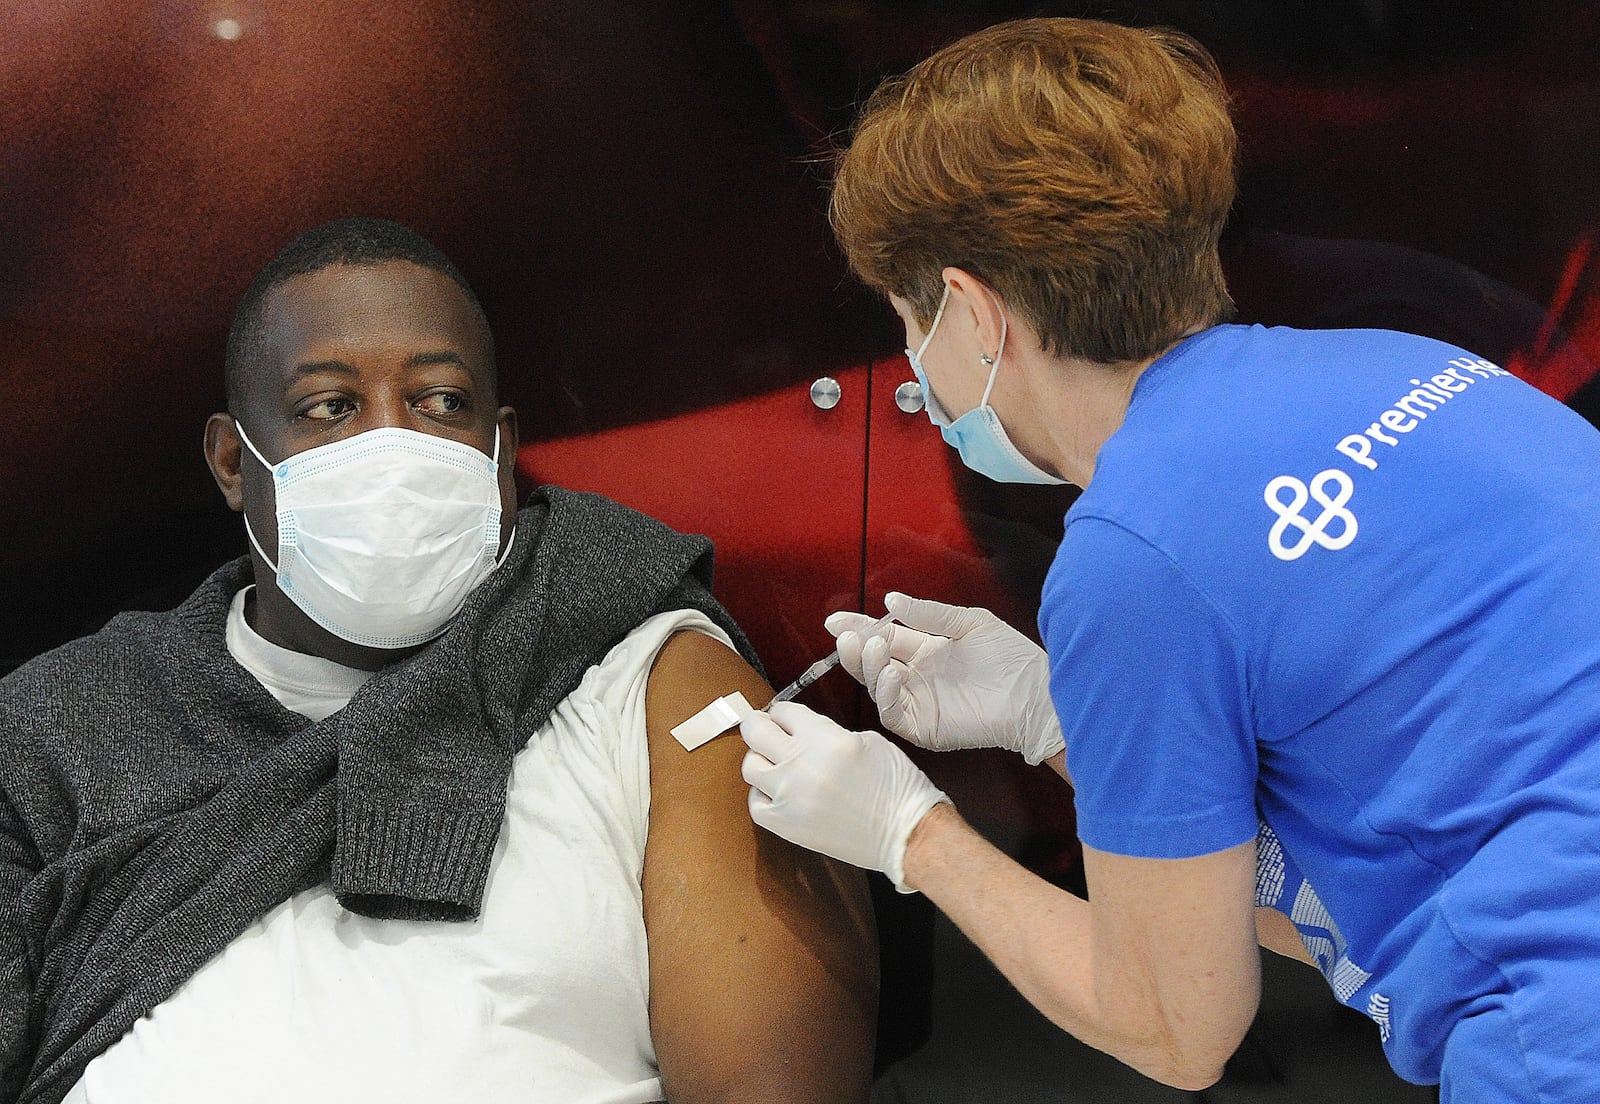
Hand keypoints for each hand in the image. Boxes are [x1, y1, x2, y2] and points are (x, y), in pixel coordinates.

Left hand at [740, 701, 949, 892]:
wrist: (907, 833)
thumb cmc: (896, 787)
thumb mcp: (868, 742)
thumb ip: (828, 732)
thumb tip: (801, 732)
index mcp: (827, 740)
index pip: (783, 711)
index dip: (783, 712)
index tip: (785, 718)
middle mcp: (803, 765)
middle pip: (755, 732)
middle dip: (759, 726)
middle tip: (765, 729)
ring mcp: (791, 798)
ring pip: (750, 766)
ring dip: (761, 760)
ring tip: (776, 764)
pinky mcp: (787, 826)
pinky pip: (756, 804)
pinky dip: (763, 795)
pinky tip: (779, 793)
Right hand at [825, 592, 1064, 765]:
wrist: (1036, 694)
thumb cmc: (1013, 659)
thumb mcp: (969, 623)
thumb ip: (930, 614)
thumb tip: (892, 600)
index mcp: (926, 651)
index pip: (884, 638)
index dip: (860, 628)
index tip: (837, 619)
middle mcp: (918, 677)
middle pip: (873, 664)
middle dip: (857, 649)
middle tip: (848, 635)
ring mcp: (919, 703)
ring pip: (878, 688)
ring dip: (869, 667)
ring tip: (874, 647)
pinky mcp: (925, 727)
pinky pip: (894, 714)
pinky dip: (887, 694)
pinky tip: (894, 673)